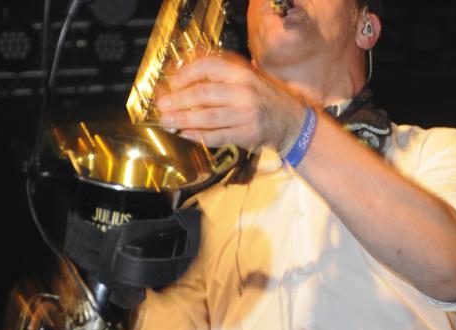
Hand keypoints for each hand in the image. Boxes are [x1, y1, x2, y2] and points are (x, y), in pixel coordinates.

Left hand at [157, 51, 305, 153]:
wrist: (293, 123)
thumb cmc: (266, 100)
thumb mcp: (249, 79)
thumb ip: (224, 76)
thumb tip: (187, 77)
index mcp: (242, 73)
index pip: (208, 67)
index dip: (186, 74)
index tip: (172, 83)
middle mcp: (244, 92)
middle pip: (203, 94)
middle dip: (178, 100)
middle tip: (162, 106)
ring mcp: (246, 114)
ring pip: (208, 117)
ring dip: (184, 120)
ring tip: (168, 121)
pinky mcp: (248, 134)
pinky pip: (218, 136)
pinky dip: (199, 136)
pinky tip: (185, 135)